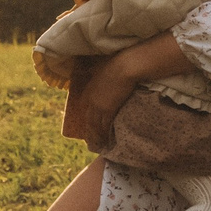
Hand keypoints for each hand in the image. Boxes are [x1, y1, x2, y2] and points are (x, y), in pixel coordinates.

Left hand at [76, 31, 197, 148]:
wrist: (125, 67)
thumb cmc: (117, 64)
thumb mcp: (102, 69)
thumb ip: (99, 75)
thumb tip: (98, 74)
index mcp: (89, 90)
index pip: (85, 110)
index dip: (88, 119)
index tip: (90, 127)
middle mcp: (91, 100)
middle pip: (89, 121)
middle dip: (90, 133)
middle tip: (93, 143)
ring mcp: (98, 106)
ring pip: (95, 126)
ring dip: (97, 137)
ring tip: (100, 146)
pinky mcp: (108, 110)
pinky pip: (105, 126)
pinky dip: (105, 135)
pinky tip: (107, 141)